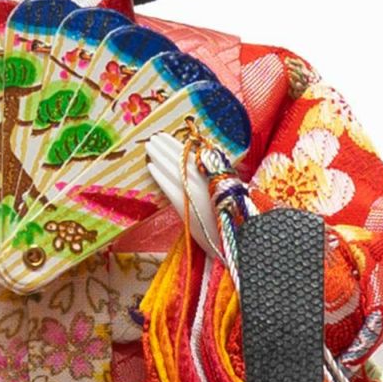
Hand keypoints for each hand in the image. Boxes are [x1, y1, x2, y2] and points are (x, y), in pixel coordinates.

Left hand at [145, 133, 221, 260]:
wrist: (234, 244)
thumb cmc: (231, 221)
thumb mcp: (226, 195)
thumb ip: (212, 181)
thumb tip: (197, 168)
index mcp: (217, 177)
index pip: (194, 156)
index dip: (178, 146)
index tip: (166, 137)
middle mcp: (207, 181)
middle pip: (182, 159)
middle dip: (166, 148)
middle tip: (153, 138)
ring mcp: (196, 192)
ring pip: (174, 169)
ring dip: (159, 156)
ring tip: (148, 147)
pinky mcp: (187, 206)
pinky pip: (169, 187)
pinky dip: (159, 176)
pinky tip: (150, 167)